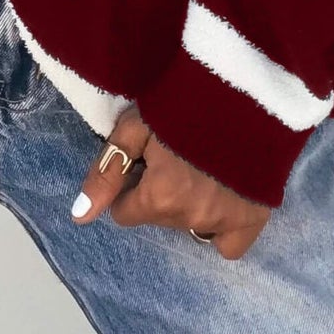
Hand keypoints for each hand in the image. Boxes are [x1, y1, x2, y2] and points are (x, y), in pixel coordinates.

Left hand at [70, 104, 271, 260]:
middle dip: (159, 194)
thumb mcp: (134, 127)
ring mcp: (225, 220)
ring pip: (189, 227)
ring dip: (187, 206)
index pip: (126, 213)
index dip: (132, 185)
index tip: (146, 161)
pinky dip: (221, 229)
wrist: (242, 87)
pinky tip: (221, 198)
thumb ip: (106, 173)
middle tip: (175, 158)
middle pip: (158, 218)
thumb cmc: (180, 101)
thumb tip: (80, 217)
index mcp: (159, 196)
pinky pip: (228, 246)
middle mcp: (191, 216)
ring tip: (199, 169)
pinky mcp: (254, 218)